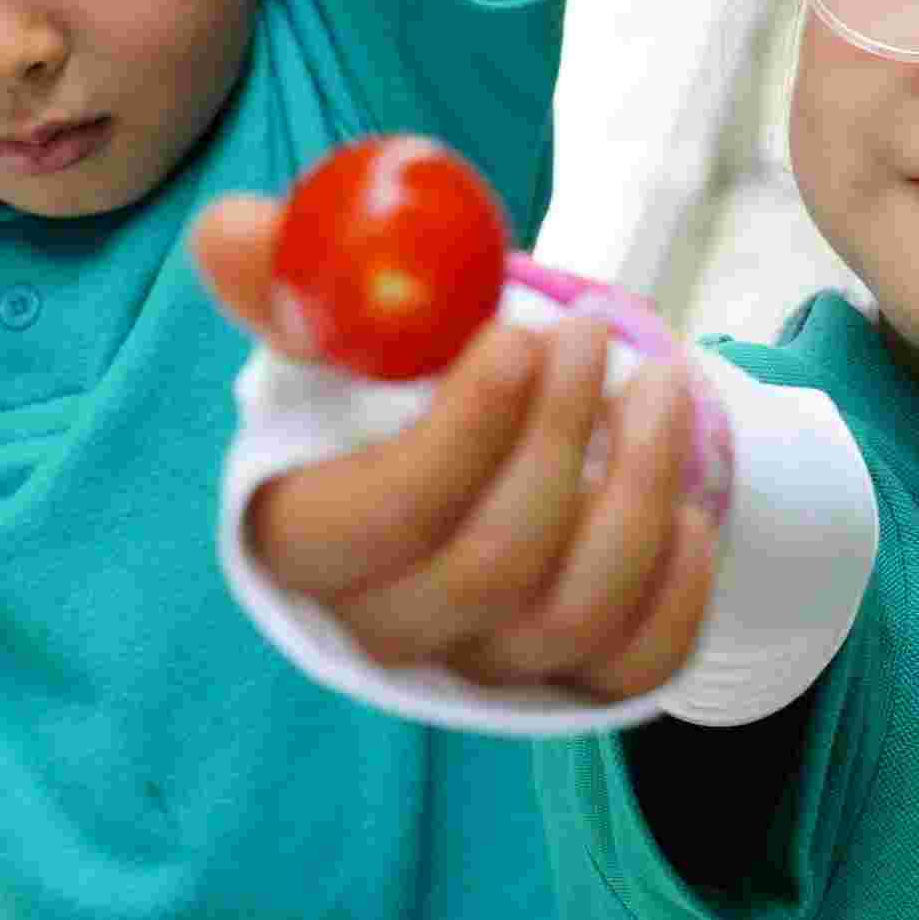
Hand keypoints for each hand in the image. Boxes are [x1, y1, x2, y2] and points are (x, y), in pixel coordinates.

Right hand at [191, 195, 722, 699]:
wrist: (503, 431)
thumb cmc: (407, 373)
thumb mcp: (347, 315)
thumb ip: (293, 276)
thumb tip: (229, 234)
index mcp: (306, 539)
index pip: (371, 524)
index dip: (454, 442)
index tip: (520, 340)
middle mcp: (385, 623)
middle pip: (482, 571)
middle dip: (555, 440)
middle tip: (593, 334)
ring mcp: (482, 666)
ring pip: (569, 616)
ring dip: (637, 486)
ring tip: (660, 383)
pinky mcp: (570, 685)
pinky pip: (636, 667)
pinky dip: (677, 587)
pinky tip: (688, 507)